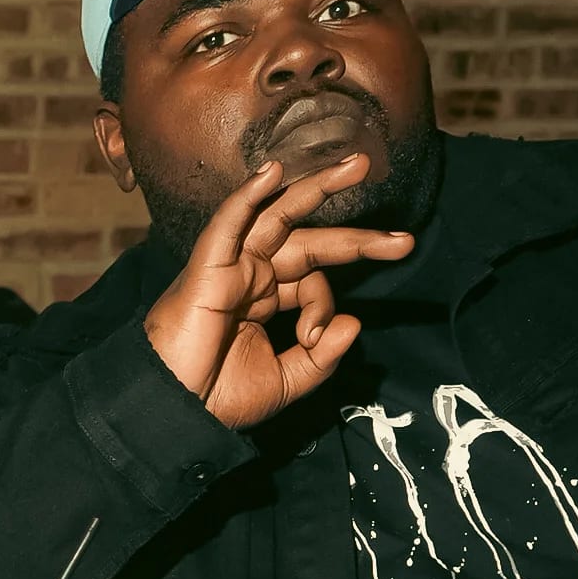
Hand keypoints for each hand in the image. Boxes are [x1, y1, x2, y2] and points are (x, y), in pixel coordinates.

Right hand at [143, 158, 413, 431]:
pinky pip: (229, 224)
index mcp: (263, 300)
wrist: (174, 412)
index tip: (318, 337)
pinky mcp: (207, 269)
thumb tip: (354, 323)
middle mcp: (248, 276)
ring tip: (358, 166)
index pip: (311, 282)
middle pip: (307, 239)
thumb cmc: (216, 398)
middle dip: (355, 235)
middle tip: (402, 240)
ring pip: (276, 216)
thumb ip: (321, 357)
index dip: (324, 306)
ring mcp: (229, 268)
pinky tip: (272, 174)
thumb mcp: (284, 382)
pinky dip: (248, 197)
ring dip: (316, 189)